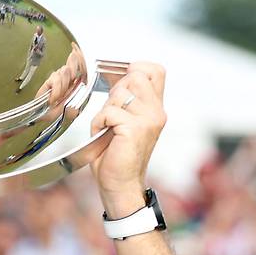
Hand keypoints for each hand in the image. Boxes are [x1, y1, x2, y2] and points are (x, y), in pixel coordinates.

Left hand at [90, 62, 166, 216]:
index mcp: (156, 109)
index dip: (136, 69)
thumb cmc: (118, 157)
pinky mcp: (134, 129)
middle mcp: (156, 112)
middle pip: (135, 76)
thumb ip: (128, 101)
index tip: (122, 86)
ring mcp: (148, 120)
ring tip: (107, 128)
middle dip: (116, 90)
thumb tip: (118, 79)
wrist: (120, 185)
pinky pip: (108, 111)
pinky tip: (102, 136)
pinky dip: (99, 123)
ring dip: (106, 109)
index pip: (155, 71)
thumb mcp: (126, 122)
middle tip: (111, 114)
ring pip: (120, 92)